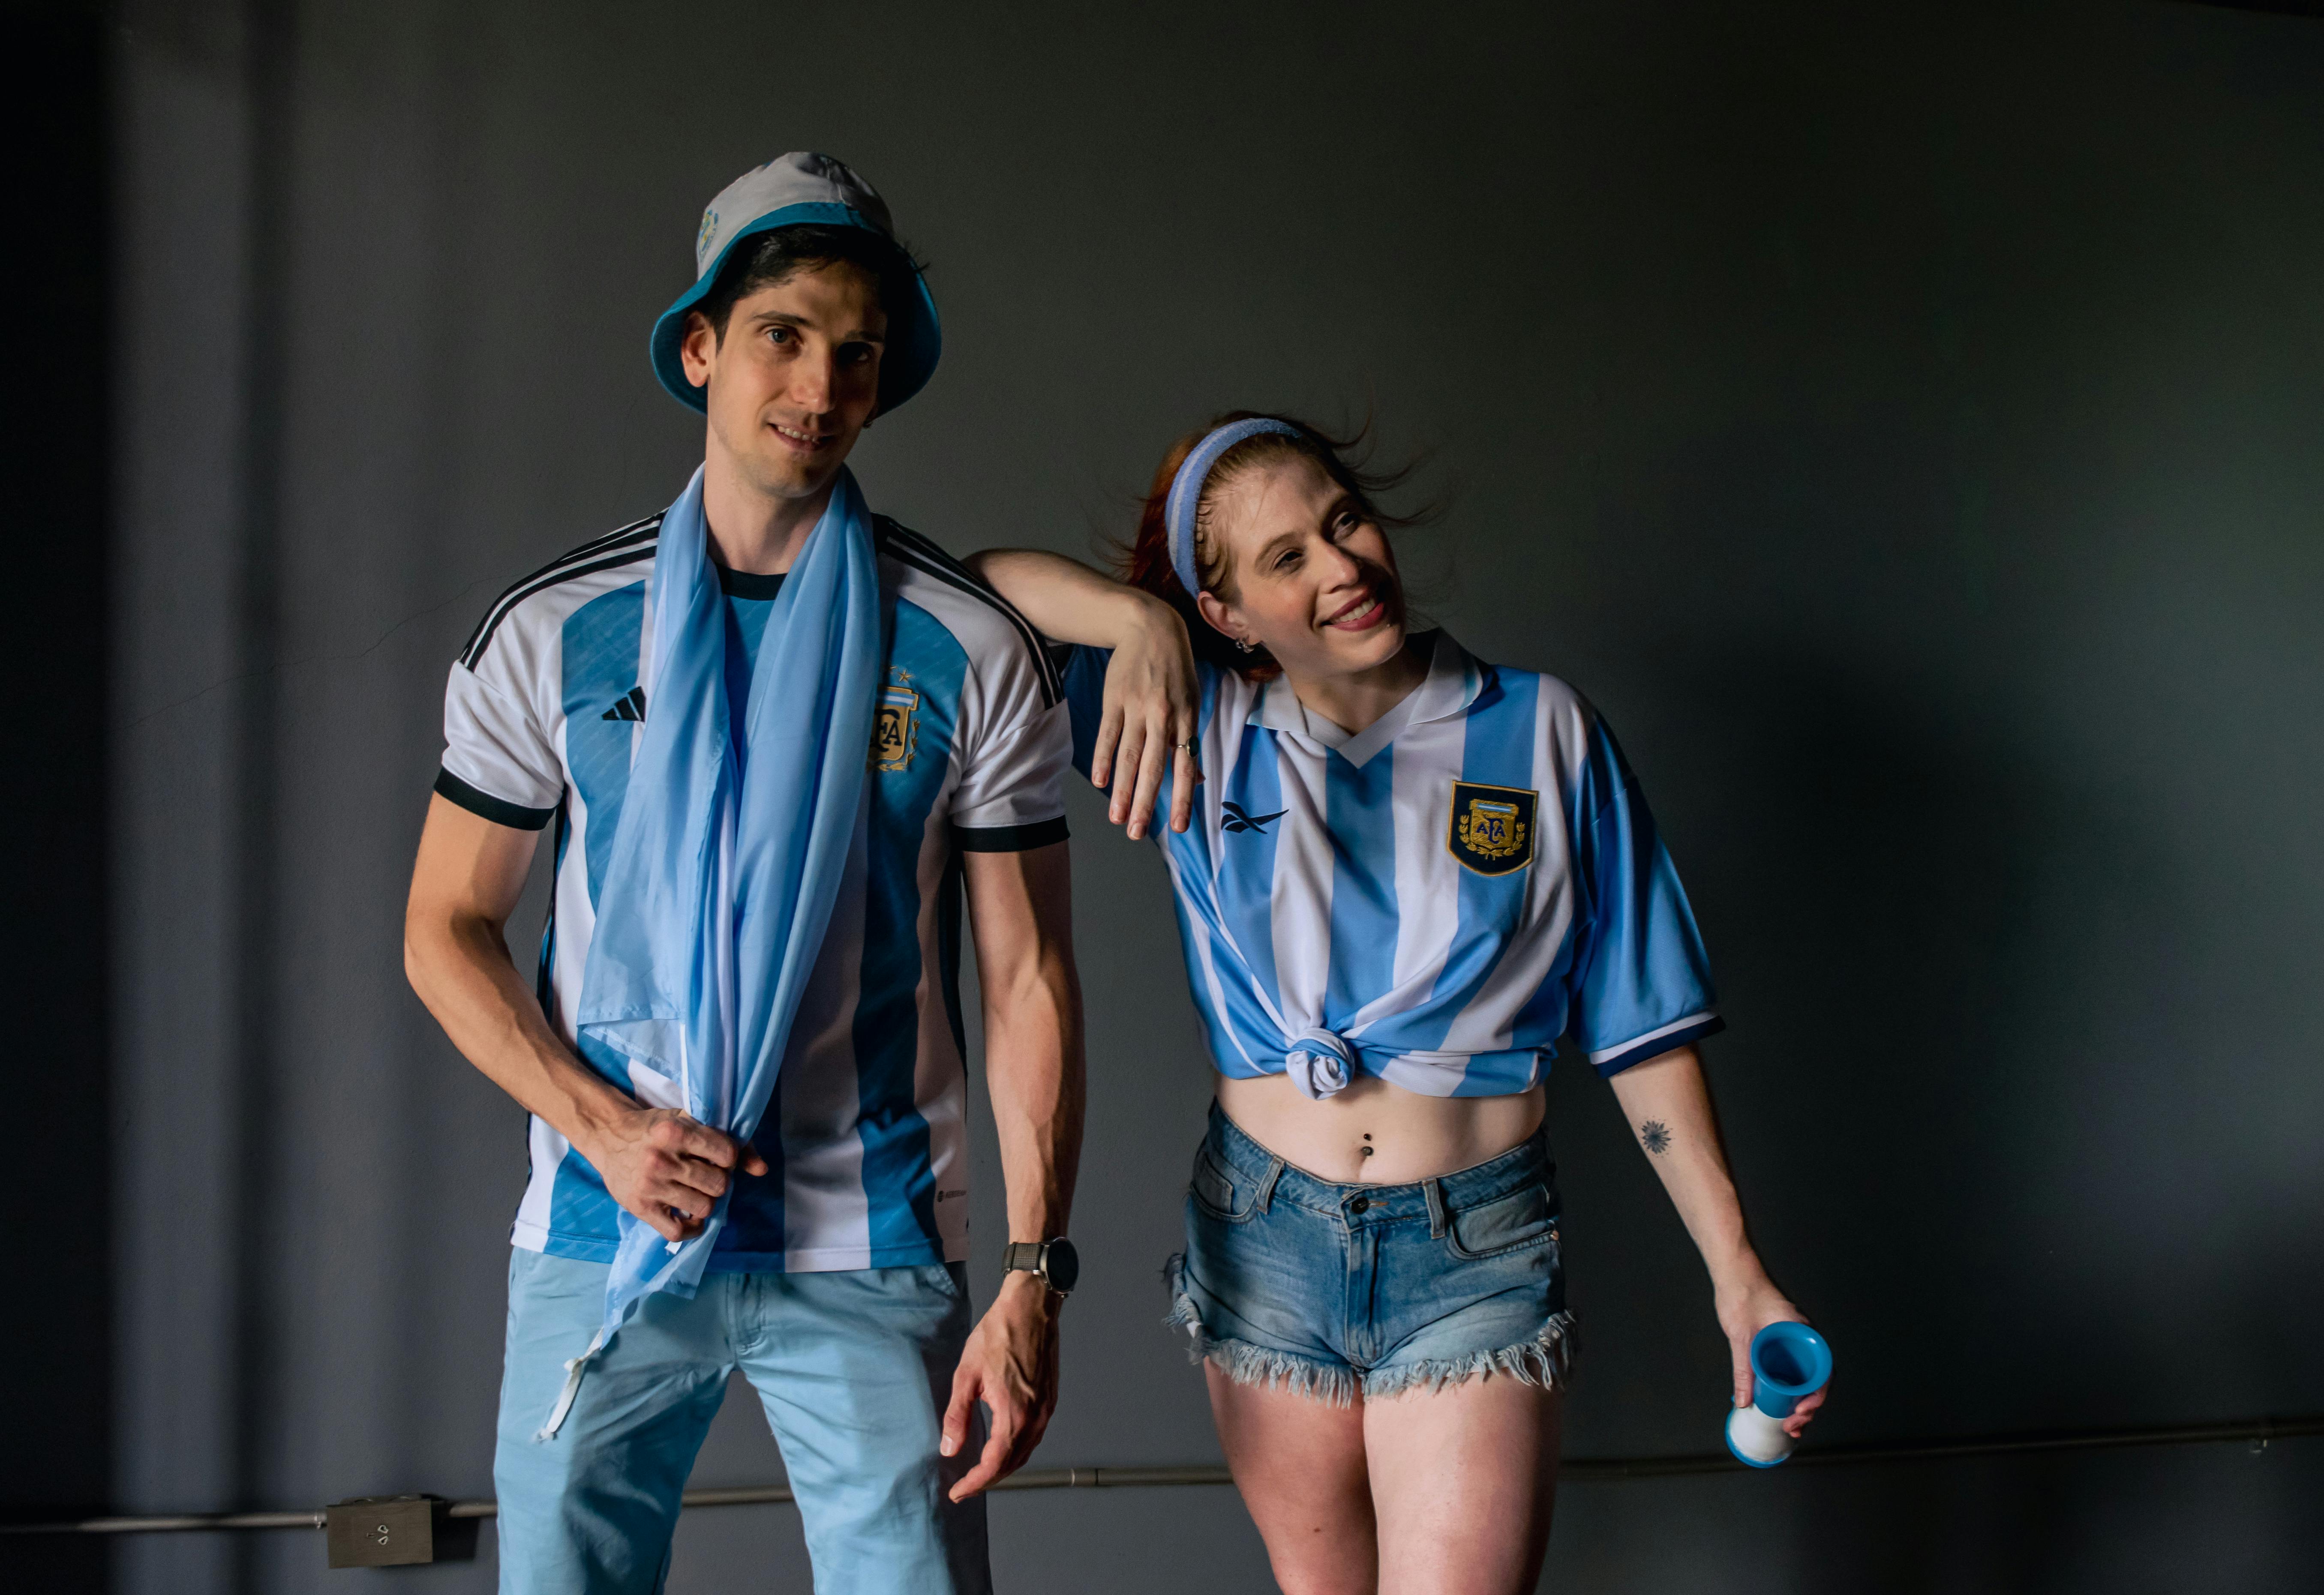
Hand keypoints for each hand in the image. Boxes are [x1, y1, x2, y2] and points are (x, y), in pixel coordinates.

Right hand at [580, 1107, 767, 1243]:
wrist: (609, 1136)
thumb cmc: (656, 1128)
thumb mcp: (688, 1121)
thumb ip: (727, 1142)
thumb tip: (762, 1170)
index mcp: (675, 1131)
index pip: (726, 1154)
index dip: (729, 1158)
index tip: (719, 1156)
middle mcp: (661, 1159)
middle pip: (718, 1184)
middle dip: (719, 1181)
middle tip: (706, 1175)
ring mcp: (650, 1186)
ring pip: (703, 1208)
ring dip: (706, 1202)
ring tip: (695, 1191)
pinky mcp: (640, 1208)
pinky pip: (678, 1232)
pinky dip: (691, 1228)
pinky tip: (690, 1215)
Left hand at [940, 1272, 1060, 1499]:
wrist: (1031, 1308)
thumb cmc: (998, 1334)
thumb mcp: (967, 1374)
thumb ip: (958, 1415)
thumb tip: (949, 1449)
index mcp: (1014, 1414)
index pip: (994, 1464)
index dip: (974, 1483)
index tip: (957, 1492)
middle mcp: (1035, 1417)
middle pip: (1012, 1464)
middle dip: (988, 1480)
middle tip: (965, 1487)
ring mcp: (1046, 1409)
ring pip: (1025, 1452)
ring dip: (1004, 1467)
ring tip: (981, 1472)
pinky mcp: (1050, 1400)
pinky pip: (1034, 1436)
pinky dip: (1017, 1450)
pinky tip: (1003, 1446)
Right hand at [1087, 601, 1199, 839]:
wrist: (1151, 627)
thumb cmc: (1177, 670)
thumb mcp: (1193, 701)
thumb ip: (1190, 740)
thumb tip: (1197, 780)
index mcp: (1187, 718)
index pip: (1185, 764)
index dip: (1181, 797)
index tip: (1177, 827)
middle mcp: (1163, 715)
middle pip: (1152, 766)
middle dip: (1144, 802)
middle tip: (1136, 833)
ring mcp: (1136, 707)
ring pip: (1128, 755)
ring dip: (1121, 789)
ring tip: (1116, 817)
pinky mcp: (1114, 699)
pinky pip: (1108, 734)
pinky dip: (1102, 758)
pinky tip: (1099, 782)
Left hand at [1715, 1271, 1827, 1439]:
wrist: (1734, 1274)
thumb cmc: (1742, 1295)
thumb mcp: (1741, 1336)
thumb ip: (1743, 1369)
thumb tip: (1744, 1401)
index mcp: (1802, 1333)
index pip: (1823, 1370)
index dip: (1817, 1395)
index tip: (1803, 1411)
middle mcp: (1802, 1339)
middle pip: (1816, 1379)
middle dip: (1809, 1406)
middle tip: (1793, 1425)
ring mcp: (1793, 1342)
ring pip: (1804, 1378)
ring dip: (1800, 1402)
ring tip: (1789, 1424)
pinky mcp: (1780, 1345)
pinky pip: (1790, 1371)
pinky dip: (1788, 1390)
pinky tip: (1779, 1405)